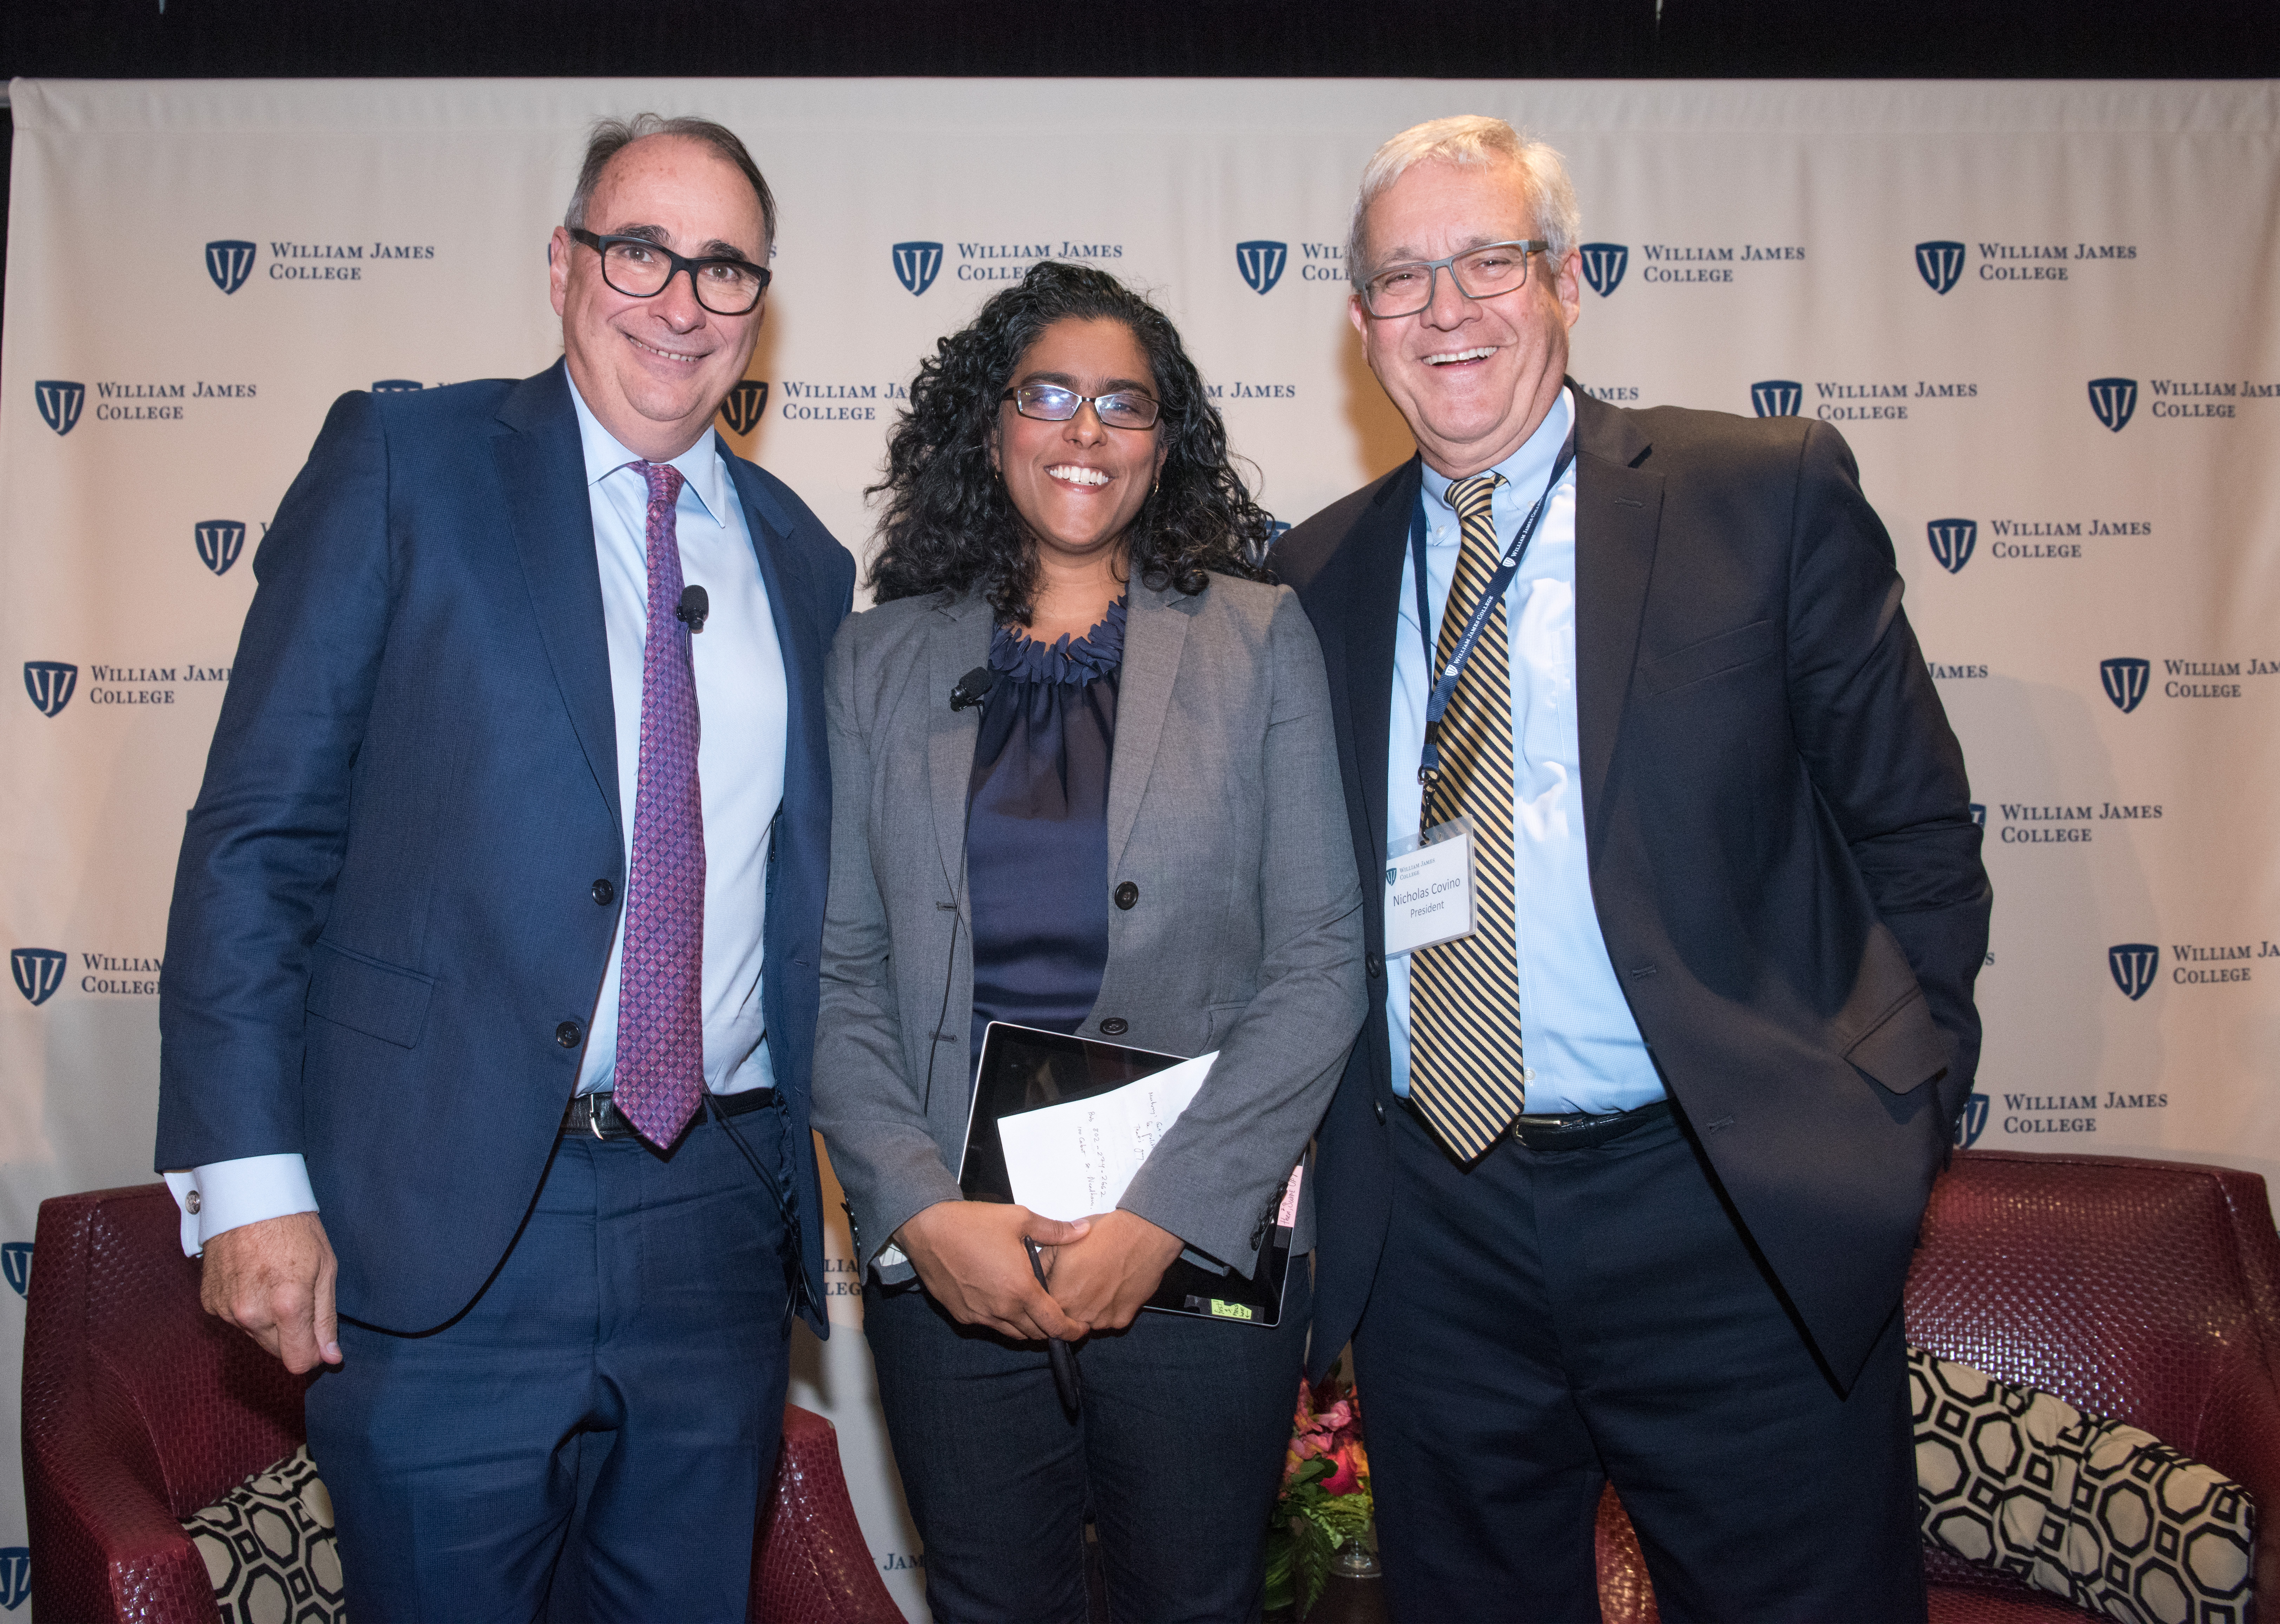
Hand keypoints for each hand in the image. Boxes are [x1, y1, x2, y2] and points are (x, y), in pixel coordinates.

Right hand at [199, 1212, 341, 1373]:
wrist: (248, 1199)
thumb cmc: (293, 1228)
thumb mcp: (325, 1268)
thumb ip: (325, 1319)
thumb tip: (331, 1358)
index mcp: (287, 1305)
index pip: (298, 1361)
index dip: (312, 1355)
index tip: (318, 1341)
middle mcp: (252, 1313)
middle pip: (277, 1350)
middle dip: (291, 1334)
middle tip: (298, 1297)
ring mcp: (227, 1309)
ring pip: (255, 1334)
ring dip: (268, 1320)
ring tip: (274, 1282)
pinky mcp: (210, 1302)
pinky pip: (234, 1319)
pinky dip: (246, 1307)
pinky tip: (253, 1279)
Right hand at [896, 1201, 1091, 1341]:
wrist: (928, 1228)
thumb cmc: (974, 1222)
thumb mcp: (1020, 1219)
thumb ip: (1056, 1230)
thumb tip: (1084, 1230)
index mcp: (1021, 1289)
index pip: (1054, 1325)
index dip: (1072, 1331)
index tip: (1081, 1328)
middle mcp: (1001, 1309)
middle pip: (1035, 1334)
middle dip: (1051, 1329)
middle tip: (1060, 1316)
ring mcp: (980, 1315)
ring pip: (1013, 1333)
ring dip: (1028, 1327)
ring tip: (1035, 1310)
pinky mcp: (962, 1315)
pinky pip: (990, 1325)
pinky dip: (1003, 1320)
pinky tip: (1005, 1301)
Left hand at [1044, 1209, 1182, 1333]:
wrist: (1143, 1235)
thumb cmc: (1105, 1235)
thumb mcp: (1062, 1244)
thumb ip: (1041, 1265)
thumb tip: (1032, 1277)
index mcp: (1060, 1297)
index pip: (1044, 1309)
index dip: (1049, 1297)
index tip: (1057, 1286)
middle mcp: (1079, 1314)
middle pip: (1066, 1318)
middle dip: (1068, 1304)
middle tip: (1080, 1282)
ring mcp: (1102, 1320)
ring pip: (1087, 1321)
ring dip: (1088, 1308)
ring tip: (1098, 1282)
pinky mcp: (1121, 1320)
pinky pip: (1109, 1321)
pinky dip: (1109, 1309)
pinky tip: (1113, 1287)